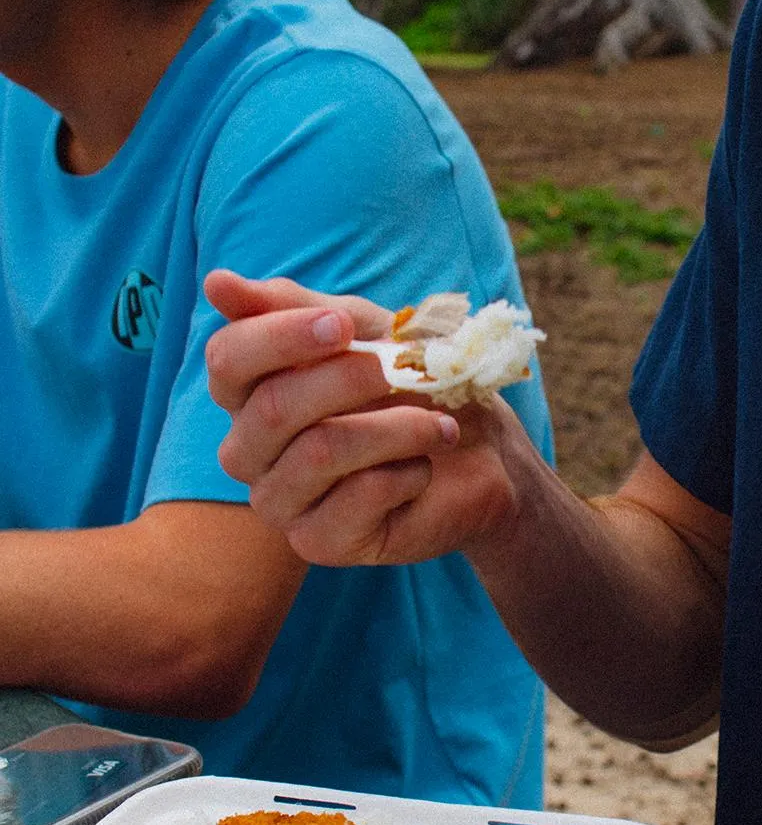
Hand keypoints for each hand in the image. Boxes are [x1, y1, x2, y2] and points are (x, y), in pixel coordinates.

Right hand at [203, 268, 525, 566]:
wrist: (482, 454)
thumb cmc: (414, 384)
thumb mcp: (364, 330)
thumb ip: (293, 308)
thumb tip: (216, 283)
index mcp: (248, 394)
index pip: (229, 359)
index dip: (283, 337)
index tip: (344, 324)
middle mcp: (249, 450)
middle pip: (274, 407)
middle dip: (352, 380)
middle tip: (405, 373)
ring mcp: (280, 500)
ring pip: (320, 452)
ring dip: (396, 429)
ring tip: (439, 426)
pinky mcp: (320, 541)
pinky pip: (357, 498)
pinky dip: (407, 473)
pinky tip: (423, 469)